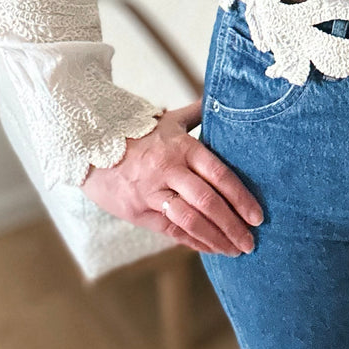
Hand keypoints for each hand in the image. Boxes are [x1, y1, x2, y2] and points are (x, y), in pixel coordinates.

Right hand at [79, 100, 263, 255]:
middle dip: (233, 224)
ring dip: (216, 238)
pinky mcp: (138, 211)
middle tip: (252, 241)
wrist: (90, 145)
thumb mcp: (168, 119)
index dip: (240, 197)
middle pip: (207, 201)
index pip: (219, 174)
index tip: (257, 215)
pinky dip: (192, 241)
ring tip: (235, 250)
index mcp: (182, 147)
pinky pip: (170, 230)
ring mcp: (152, 192)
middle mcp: (169, 170)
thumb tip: (222, 99)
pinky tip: (210, 248)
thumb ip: (197, 114)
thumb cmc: (136, 132)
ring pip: (190, 220)